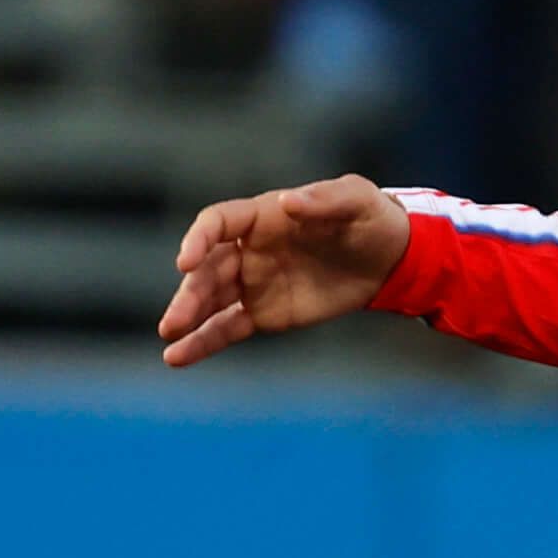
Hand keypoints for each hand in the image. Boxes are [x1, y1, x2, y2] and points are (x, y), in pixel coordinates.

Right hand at [158, 176, 413, 365]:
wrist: (388, 259)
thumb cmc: (368, 218)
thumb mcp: (356, 199)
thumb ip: (324, 201)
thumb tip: (288, 202)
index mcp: (262, 216)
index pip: (217, 223)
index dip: (198, 239)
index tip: (186, 261)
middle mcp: (248, 250)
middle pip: (208, 269)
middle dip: (190, 294)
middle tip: (174, 319)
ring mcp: (253, 284)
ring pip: (211, 301)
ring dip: (189, 319)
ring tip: (169, 341)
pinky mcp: (264, 314)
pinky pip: (228, 327)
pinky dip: (204, 342)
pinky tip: (178, 357)